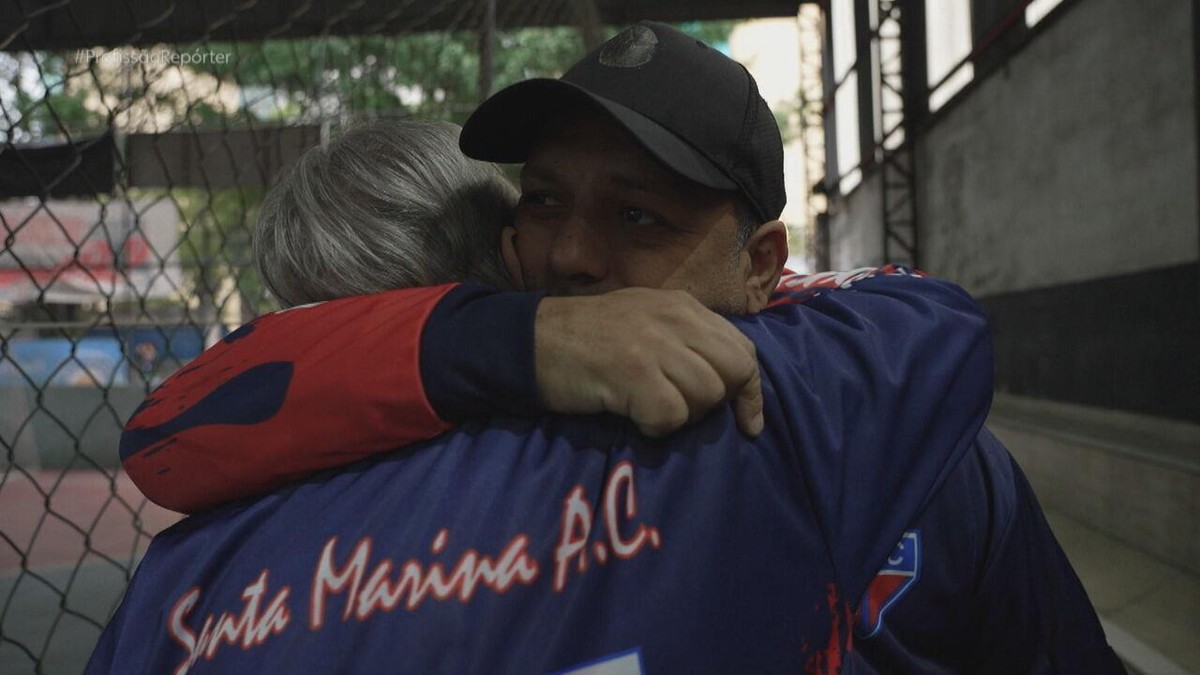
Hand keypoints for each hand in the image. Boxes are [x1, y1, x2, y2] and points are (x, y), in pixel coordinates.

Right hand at [535, 288, 763, 437]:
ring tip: (647, 408)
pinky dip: (656, 426)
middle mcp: (675, 319)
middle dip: (716, 403)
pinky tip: (633, 416)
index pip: (742, 349)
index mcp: (682, 307)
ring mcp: (655, 344)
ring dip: (682, 415)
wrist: (529, 340)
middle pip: (733, 372)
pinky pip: (672, 415)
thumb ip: (686, 342)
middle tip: (680, 410)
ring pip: (707, 396)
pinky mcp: (633, 372)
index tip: (748, 423)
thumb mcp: (645, 323)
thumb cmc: (586, 340)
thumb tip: (728, 383)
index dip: (750, 391)